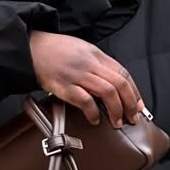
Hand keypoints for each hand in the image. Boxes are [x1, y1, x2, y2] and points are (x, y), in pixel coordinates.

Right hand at [28, 31, 143, 127]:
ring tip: (117, 122)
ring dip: (116, 110)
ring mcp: (77, 74)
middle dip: (130, 104)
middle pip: (120, 84)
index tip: (138, 105)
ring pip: (107, 92)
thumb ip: (96, 63)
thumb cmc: (54, 50)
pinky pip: (85, 100)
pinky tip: (95, 119)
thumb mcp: (81, 49)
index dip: (134, 91)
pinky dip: (93, 112)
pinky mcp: (63, 86)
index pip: (123, 72)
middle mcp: (90, 63)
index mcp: (96, 54)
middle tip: (133, 118)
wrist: (31, 48)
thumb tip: (112, 83)